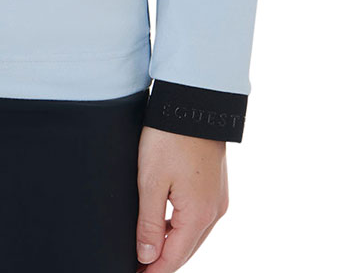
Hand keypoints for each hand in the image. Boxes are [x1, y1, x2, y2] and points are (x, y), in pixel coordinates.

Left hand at [134, 127, 229, 269]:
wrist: (193, 102)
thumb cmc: (169, 137)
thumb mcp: (151, 181)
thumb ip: (150, 223)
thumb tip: (148, 257)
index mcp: (199, 215)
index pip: (174, 258)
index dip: (154, 271)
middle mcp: (215, 211)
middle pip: (187, 249)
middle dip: (163, 261)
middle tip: (139, 267)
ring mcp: (218, 198)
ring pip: (194, 234)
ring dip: (173, 244)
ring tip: (147, 248)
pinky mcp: (217, 185)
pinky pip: (199, 217)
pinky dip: (182, 226)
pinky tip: (165, 222)